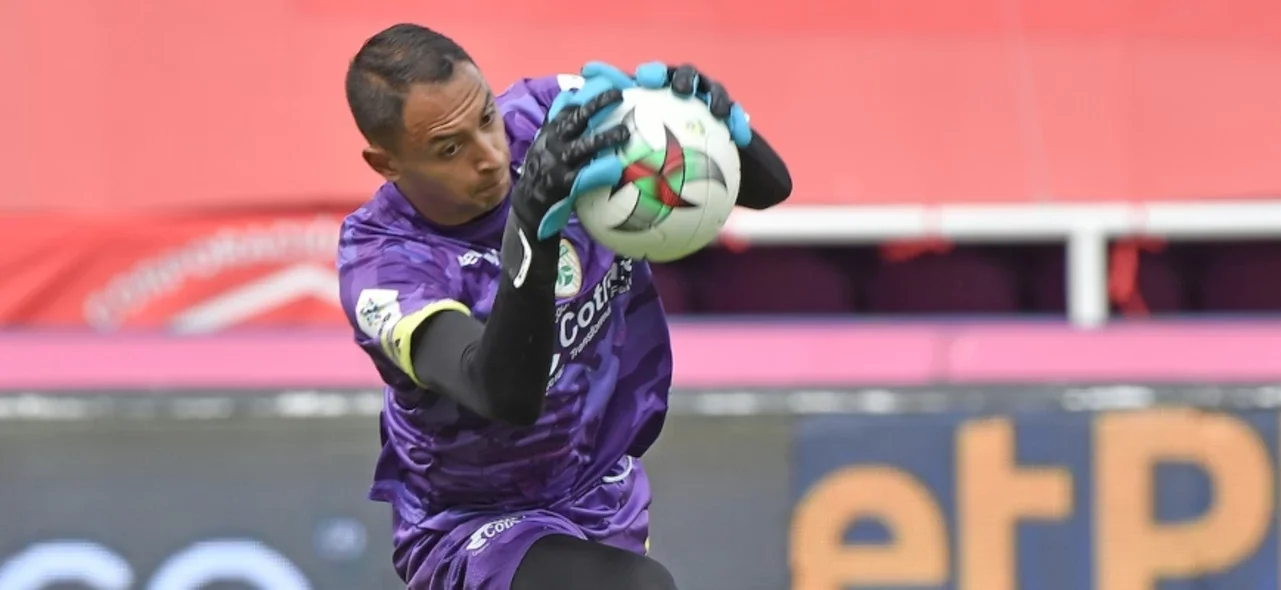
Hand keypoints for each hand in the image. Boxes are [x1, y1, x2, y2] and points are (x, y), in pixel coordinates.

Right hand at [514, 88, 629, 239]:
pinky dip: (600, 171)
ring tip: (624, 132)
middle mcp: (553, 142)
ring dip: (604, 137)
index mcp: (551, 130)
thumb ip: (561, 122)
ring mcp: (557, 162)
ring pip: (583, 146)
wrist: (527, 201)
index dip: (589, 94)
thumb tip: (575, 94)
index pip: (569, 107)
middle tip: (619, 95)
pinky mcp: (562, 183)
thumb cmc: (544, 168)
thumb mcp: (546, 141)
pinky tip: (616, 167)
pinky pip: (584, 175)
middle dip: (597, 104)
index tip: (609, 83)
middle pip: (576, 119)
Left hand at [578, 61, 752, 147]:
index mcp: (659, 91)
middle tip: (681, 90)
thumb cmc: (651, 149)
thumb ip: (612, 118)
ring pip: (714, 91)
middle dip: (685, 79)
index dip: (652, 74)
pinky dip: (738, 125)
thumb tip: (584, 91)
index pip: (654, 75)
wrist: (689, 160)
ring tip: (717, 112)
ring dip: (716, 98)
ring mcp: (707, 102)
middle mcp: (684, 91)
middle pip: (686, 76)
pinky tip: (741, 137)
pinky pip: (735, 119)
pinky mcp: (728, 116)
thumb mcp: (629, 136)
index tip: (647, 80)